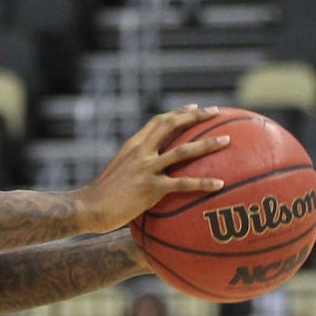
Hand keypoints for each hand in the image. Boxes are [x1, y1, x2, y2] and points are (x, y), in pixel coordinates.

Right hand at [76, 105, 228, 232]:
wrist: (88, 207)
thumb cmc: (103, 195)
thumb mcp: (118, 171)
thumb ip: (135, 165)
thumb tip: (152, 170)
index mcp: (133, 146)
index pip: (159, 121)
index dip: (179, 113)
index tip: (195, 107)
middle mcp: (140, 152)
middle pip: (172, 125)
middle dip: (196, 116)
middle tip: (216, 113)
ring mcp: (146, 169)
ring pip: (183, 151)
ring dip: (207, 144)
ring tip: (227, 140)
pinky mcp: (150, 188)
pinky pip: (182, 183)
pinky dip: (203, 183)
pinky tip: (220, 184)